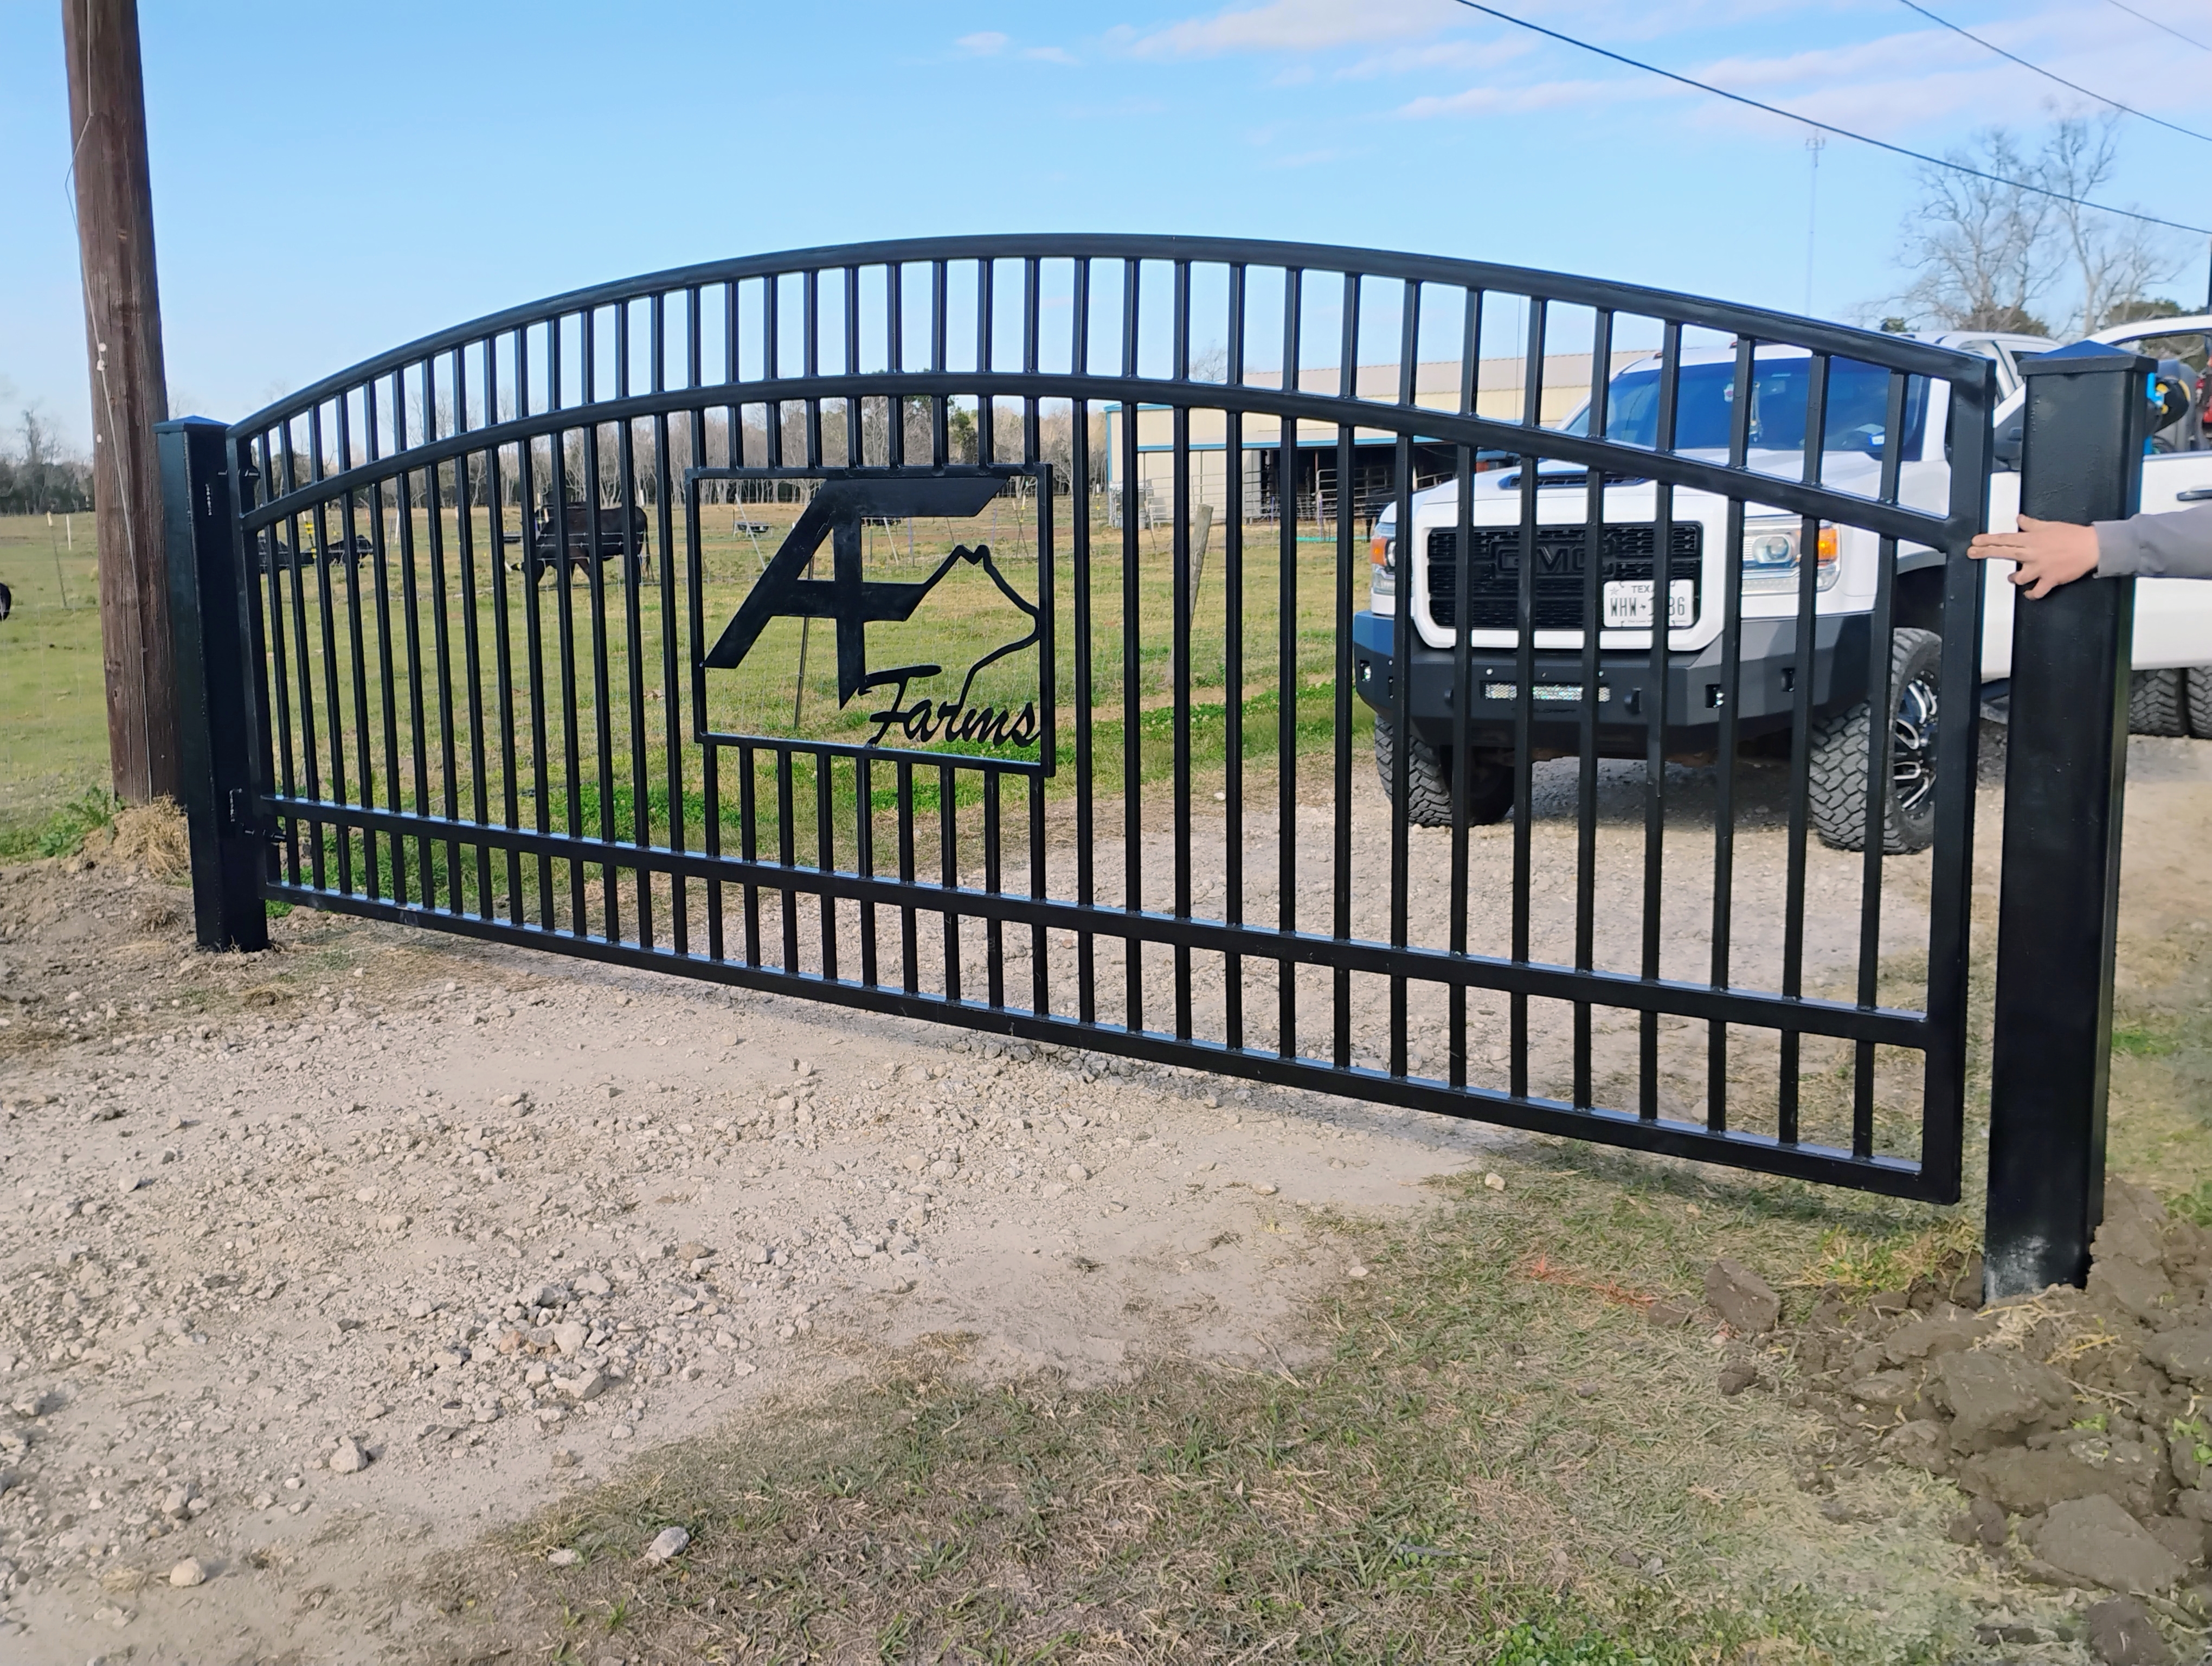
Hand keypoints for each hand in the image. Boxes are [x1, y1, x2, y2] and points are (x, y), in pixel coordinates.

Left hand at [1967, 514, 2101, 598]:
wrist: (2092, 546)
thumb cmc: (2073, 535)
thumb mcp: (2049, 525)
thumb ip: (2031, 524)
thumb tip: (2019, 520)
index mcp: (2032, 539)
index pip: (2005, 538)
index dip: (1988, 540)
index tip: (1975, 541)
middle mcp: (2033, 553)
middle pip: (2005, 553)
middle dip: (1986, 552)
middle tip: (1972, 553)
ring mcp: (2040, 568)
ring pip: (2018, 576)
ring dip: (2014, 578)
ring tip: (2012, 577)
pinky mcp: (2050, 579)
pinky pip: (2036, 591)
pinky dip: (2031, 594)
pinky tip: (2028, 593)